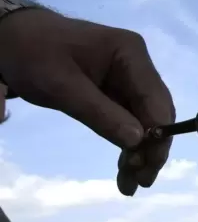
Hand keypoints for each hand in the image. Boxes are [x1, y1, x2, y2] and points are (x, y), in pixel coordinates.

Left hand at [0, 8, 174, 195]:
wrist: (13, 37)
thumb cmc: (34, 54)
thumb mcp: (61, 85)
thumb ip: (100, 113)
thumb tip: (138, 142)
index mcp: (130, 54)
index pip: (155, 98)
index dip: (158, 132)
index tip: (149, 165)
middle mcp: (137, 66)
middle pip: (156, 111)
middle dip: (151, 148)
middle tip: (142, 181)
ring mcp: (129, 79)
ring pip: (145, 121)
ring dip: (140, 152)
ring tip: (131, 184)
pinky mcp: (117, 92)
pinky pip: (129, 121)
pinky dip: (127, 144)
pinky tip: (124, 170)